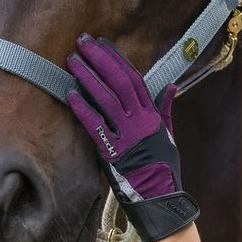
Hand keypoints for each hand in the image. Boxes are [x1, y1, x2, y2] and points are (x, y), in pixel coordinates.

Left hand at [66, 34, 198, 241]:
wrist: (162, 200)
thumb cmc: (164, 169)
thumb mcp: (168, 135)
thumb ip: (166, 109)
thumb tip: (171, 86)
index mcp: (153, 115)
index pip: (134, 78)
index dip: (117, 58)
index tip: (102, 43)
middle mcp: (141, 120)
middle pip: (119, 82)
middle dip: (100, 59)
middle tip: (82, 41)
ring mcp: (127, 135)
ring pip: (106, 98)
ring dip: (88, 77)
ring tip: (72, 60)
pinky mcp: (114, 152)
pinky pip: (95, 125)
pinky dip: (83, 108)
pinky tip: (70, 93)